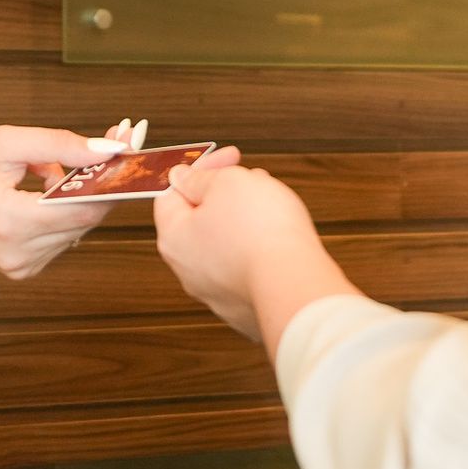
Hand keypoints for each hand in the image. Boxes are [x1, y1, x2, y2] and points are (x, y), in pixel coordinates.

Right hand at [0, 124, 129, 279]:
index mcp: (9, 220)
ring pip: (78, 228)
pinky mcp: (25, 267)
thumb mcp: (4, 143)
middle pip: (86, 218)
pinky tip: (59, 188)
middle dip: (105, 181)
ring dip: (88, 195)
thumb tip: (106, 149)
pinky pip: (63, 237)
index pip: (82, 208)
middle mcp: (18, 251)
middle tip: (114, 145)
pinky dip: (67, 212)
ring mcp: (22, 265)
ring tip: (83, 161)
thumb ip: (58, 144)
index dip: (111, 179)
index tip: (127, 150)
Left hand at [154, 148, 356, 354]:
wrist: (295, 284)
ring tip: (271, 206)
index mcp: (174, 239)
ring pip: (226, 246)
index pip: (172, 196)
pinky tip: (278, 239)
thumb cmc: (259, 232)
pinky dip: (259, 251)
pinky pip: (248, 270)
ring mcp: (218, 294)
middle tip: (252, 181)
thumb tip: (182, 179)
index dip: (200, 171)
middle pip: (200, 222)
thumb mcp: (227, 183)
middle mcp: (189, 272)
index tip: (227, 159)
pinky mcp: (246, 309)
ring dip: (244, 221)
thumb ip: (200, 179)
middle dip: (225, 196)